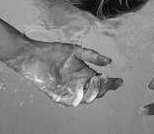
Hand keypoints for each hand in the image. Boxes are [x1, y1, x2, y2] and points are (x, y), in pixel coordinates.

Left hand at [8, 40, 122, 106]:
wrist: (34, 55)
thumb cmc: (54, 51)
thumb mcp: (76, 51)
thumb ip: (92, 56)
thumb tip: (109, 61)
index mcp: (84, 73)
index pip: (101, 82)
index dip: (111, 83)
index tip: (120, 81)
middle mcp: (79, 84)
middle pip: (96, 92)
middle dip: (103, 88)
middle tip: (103, 79)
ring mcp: (69, 90)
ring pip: (85, 99)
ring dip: (91, 93)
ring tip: (94, 82)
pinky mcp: (58, 95)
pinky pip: (70, 102)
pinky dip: (77, 98)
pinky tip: (80, 89)